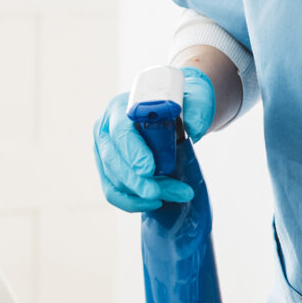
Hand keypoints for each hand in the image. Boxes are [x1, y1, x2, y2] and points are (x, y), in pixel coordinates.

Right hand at [92, 67, 214, 212]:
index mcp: (121, 107)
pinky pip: (114, 193)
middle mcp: (106, 129)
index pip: (121, 131)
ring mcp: (103, 151)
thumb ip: (197, 109)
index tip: (148, 169)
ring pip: (116, 180)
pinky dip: (133, 202)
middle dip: (137, 181)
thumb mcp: (194, 100)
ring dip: (145, 192)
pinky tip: (157, 202)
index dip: (133, 151)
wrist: (175, 114)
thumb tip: (194, 127)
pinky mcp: (107, 169)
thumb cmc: (181, 105)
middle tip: (160, 194)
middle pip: (114, 160)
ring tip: (177, 193)